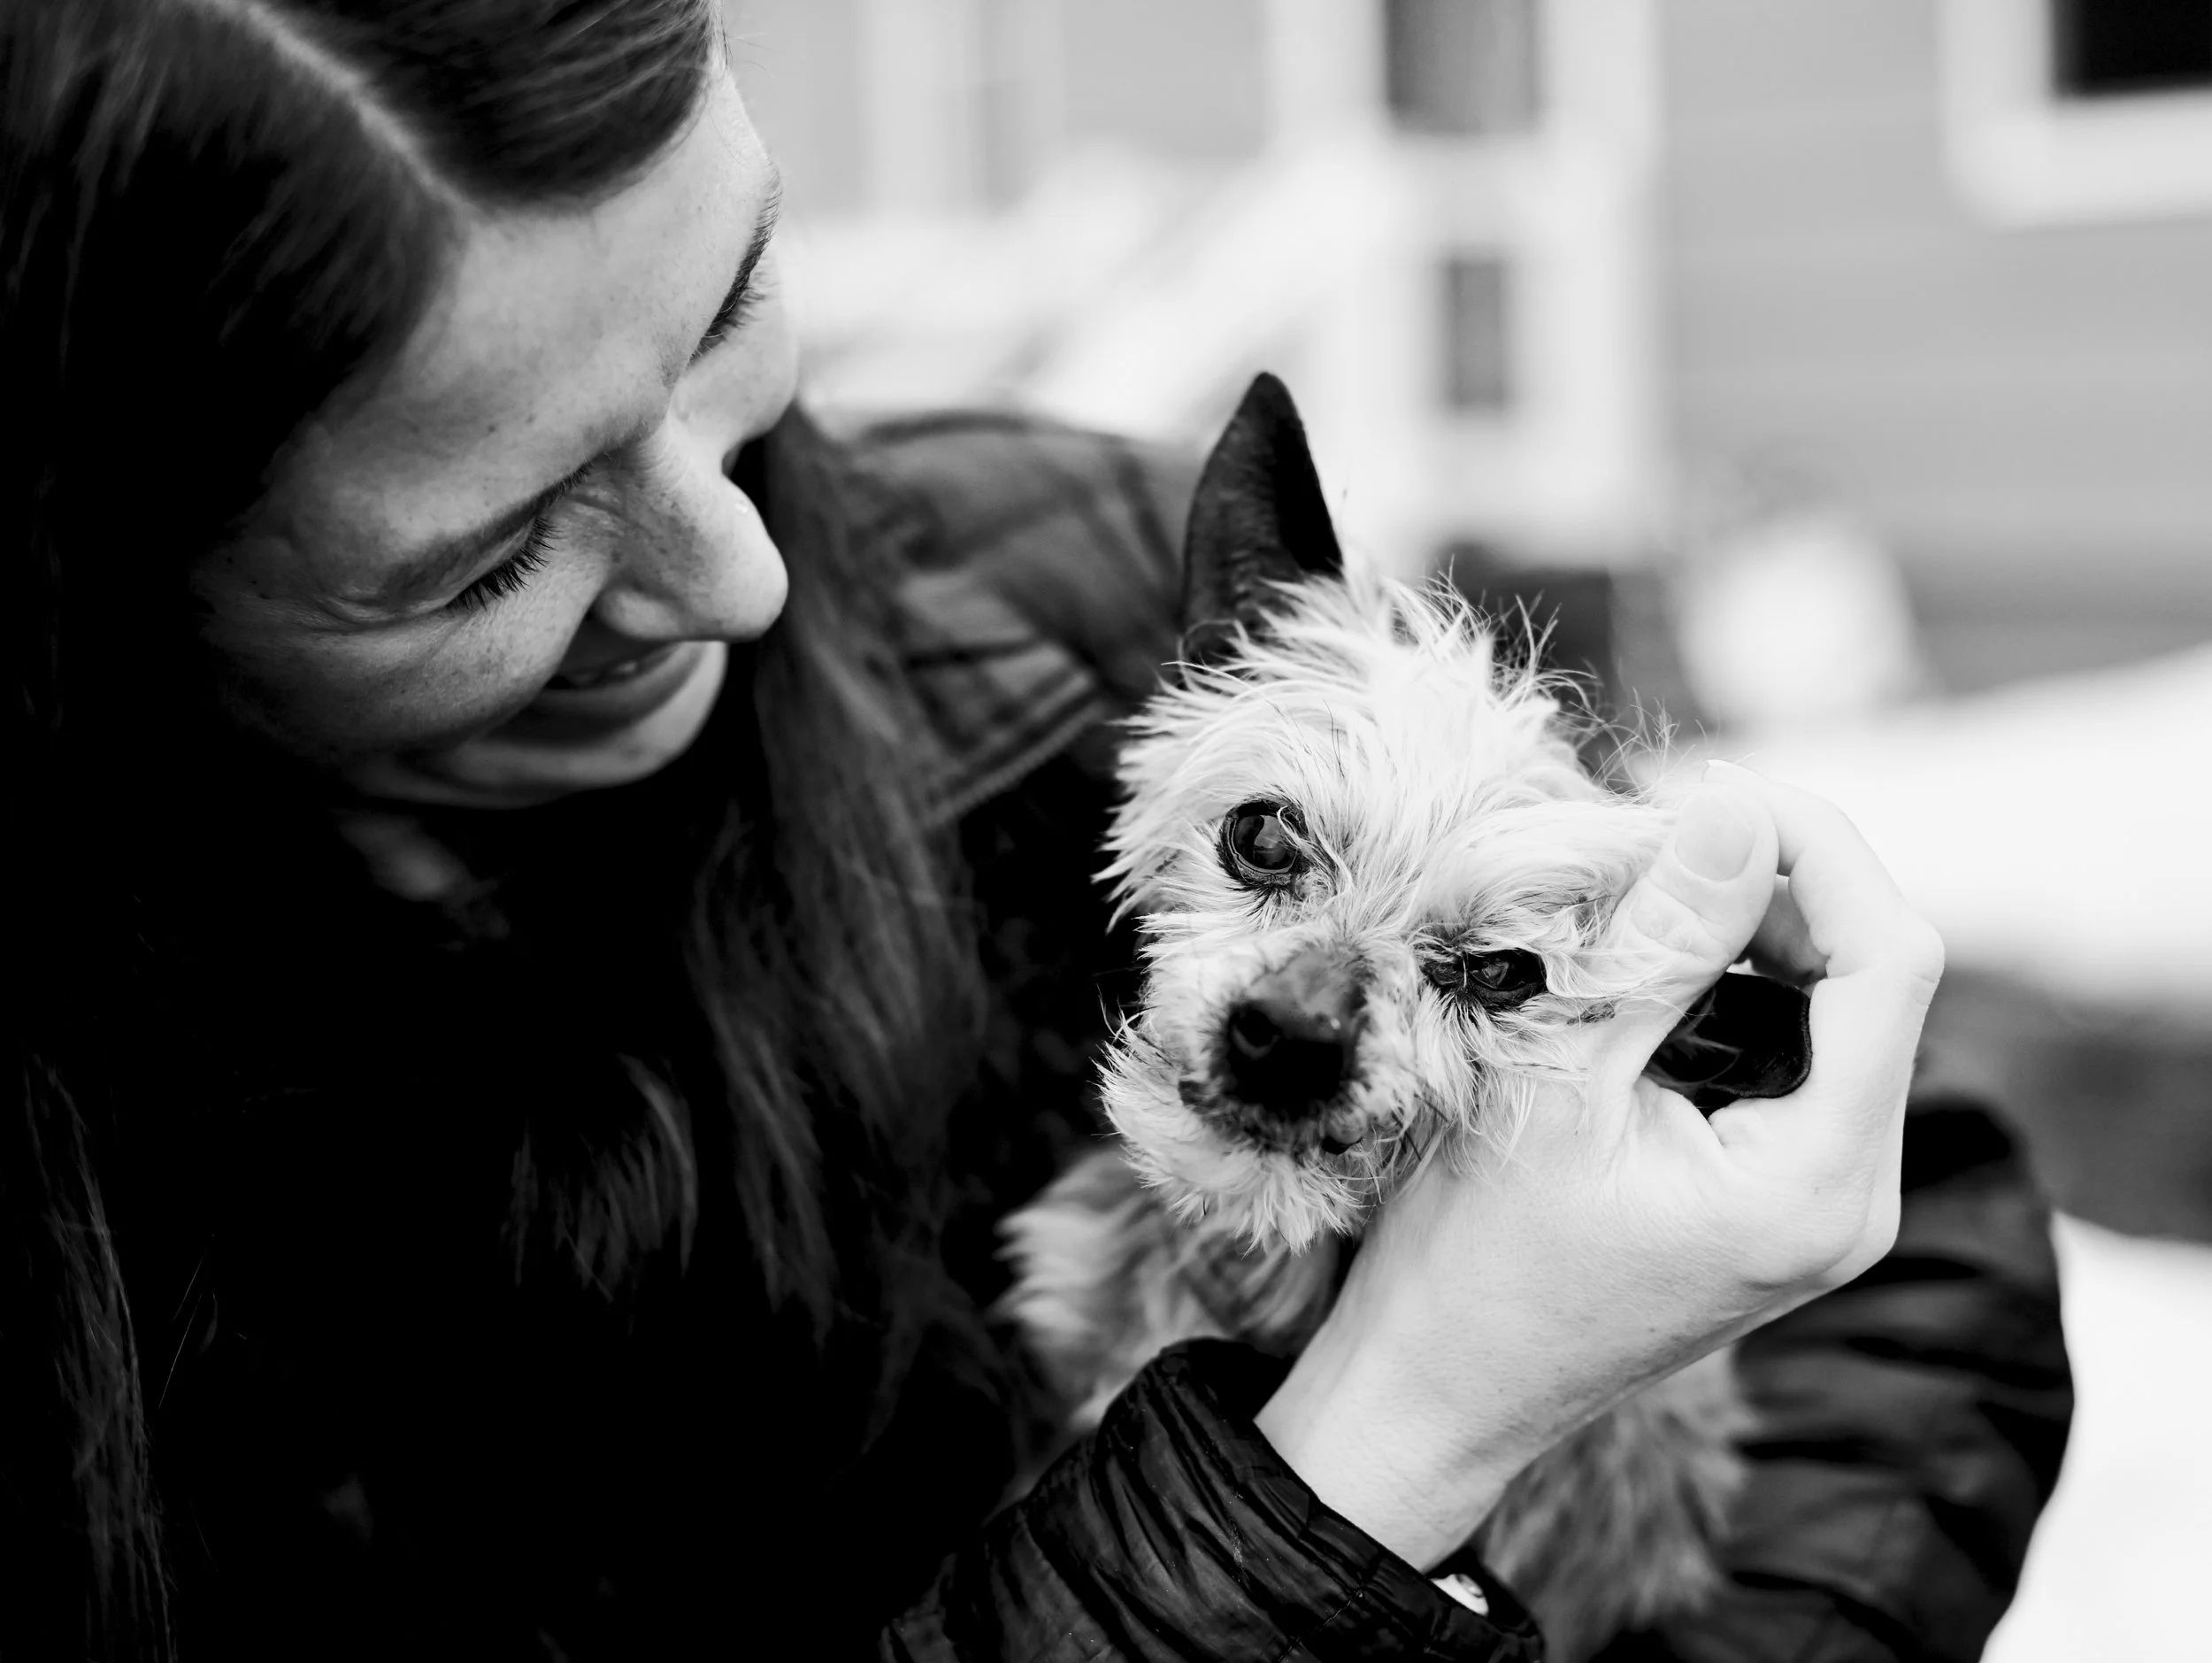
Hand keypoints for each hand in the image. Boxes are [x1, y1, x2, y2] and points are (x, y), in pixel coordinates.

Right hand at [1255, 764, 1944, 1568]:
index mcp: (1816, 1181)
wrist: (1437, 1388)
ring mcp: (1821, 1202)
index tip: (1705, 796)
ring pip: (1834, 1009)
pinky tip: (1643, 974)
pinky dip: (1730, 993)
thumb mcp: (1558, 1079)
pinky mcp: (1777, 1195)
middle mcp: (1850, 1197)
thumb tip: (1733, 812)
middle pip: (1872, 977)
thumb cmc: (1473, 1255)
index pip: (1891, 960)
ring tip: (1631, 901)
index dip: (1818, 850)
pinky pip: (1794, 1057)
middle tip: (1644, 842)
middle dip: (1772, 886)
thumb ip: (1660, 945)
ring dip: (1746, 933)